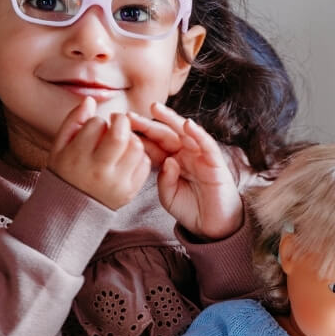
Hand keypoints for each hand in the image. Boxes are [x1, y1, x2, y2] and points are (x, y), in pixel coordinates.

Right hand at [48, 97, 150, 210]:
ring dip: (132, 138)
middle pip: (121, 135)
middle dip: (121, 122)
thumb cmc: (65, 172)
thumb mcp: (59, 146)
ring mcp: (117, 183)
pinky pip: (145, 164)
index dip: (98, 121)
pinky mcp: (130, 191)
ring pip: (137, 148)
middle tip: (117, 123)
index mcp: (78, 157)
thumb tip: (90, 101)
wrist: (70, 209)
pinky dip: (139, 156)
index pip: (97, 125)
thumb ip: (73, 121)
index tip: (94, 128)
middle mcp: (99, 171)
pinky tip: (126, 157)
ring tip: (121, 142)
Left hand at [128, 103, 242, 239]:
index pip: (153, 146)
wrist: (213, 226)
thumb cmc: (190, 210)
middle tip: (129, 116)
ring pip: (184, 132)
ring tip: (155, 109)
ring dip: (171, 119)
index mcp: (170, 162)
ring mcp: (200, 156)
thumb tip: (168, 161)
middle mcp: (184, 154)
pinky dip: (198, 134)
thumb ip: (164, 180)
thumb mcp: (169, 196)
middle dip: (147, 124)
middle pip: (164, 134)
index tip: (119, 129)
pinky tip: (187, 124)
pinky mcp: (215, 161)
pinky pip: (207, 144)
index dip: (138, 137)